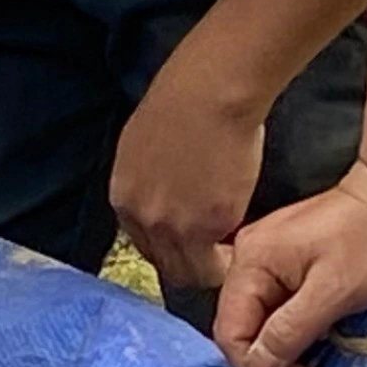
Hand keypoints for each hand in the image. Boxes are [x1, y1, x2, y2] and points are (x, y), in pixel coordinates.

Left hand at [111, 61, 272, 308]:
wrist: (210, 93)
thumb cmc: (182, 103)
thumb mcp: (141, 146)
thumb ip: (146, 182)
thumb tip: (164, 194)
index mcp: (123, 198)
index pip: (142, 244)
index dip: (169, 246)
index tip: (189, 242)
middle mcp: (143, 219)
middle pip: (164, 265)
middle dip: (189, 264)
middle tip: (215, 254)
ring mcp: (174, 228)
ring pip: (189, 273)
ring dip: (210, 269)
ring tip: (231, 254)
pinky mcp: (208, 228)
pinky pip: (216, 262)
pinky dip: (229, 260)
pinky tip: (242, 244)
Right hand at [208, 164, 366, 366]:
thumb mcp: (335, 291)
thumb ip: (290, 330)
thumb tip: (258, 366)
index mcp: (252, 261)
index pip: (231, 330)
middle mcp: (248, 258)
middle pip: (240, 328)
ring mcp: (266, 259)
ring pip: (257, 322)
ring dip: (278, 356)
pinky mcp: (287, 264)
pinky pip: (274, 310)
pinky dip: (288, 336)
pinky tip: (307, 351)